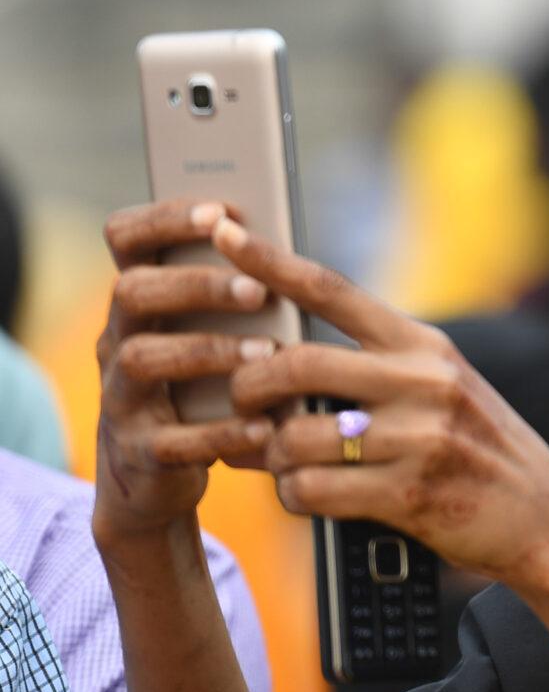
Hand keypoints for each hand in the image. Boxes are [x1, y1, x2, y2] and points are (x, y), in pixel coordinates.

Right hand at [93, 200, 281, 544]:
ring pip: (143, 358)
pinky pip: (171, 439)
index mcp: (140, 302)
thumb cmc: (202, 386)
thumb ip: (238, 295)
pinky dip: (220, 431)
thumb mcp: (213, 335)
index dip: (164, 218)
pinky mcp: (139, 450)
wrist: (158, 478)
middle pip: (132, 292)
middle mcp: (118, 340)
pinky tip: (263, 426)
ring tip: (267, 351)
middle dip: (196, 284)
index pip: (126, 238)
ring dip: (209, 350)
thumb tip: (288, 250)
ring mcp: (122, 396)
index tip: (219, 213)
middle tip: (258, 290)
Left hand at [208, 217, 548, 596]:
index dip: (272, 262)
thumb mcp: (443, 388)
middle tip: (239, 404)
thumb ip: (377, 367)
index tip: (224, 231)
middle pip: (297, 364)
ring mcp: (418, 438)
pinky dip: (294, 495)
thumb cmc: (479, 451)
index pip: (334, 290)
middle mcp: (423, 382)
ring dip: (271, 456)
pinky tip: (310, 495)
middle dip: (248, 387)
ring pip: (295, 437)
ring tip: (282, 462)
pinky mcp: (409, 494)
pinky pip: (311, 490)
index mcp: (424, 346)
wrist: (544, 518)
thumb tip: (280, 361)